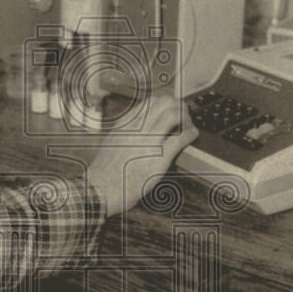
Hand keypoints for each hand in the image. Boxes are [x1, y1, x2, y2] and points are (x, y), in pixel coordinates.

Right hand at [87, 95, 198, 217]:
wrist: (99, 190)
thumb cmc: (104, 172)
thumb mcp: (112, 143)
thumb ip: (126, 132)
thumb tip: (140, 127)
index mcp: (125, 123)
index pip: (151, 101)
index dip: (166, 103)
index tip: (171, 109)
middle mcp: (136, 128)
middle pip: (164, 102)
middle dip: (179, 106)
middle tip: (184, 116)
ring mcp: (147, 141)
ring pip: (173, 114)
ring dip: (186, 118)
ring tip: (188, 126)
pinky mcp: (158, 157)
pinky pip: (180, 138)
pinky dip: (190, 133)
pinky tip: (192, 135)